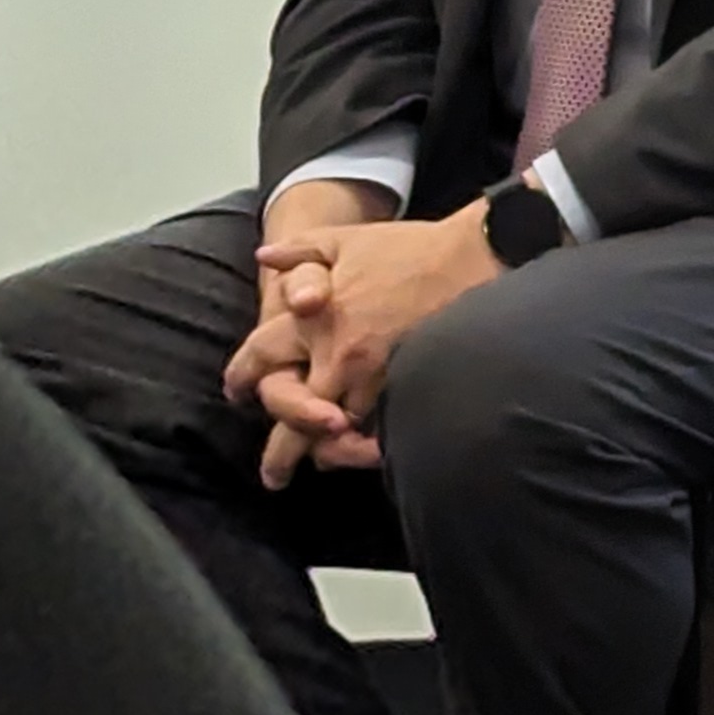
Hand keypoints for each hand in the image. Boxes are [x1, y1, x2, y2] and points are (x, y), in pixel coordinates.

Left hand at [249, 203, 503, 486]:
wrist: (476, 254)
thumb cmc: (409, 247)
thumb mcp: (344, 239)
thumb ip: (300, 251)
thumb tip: (264, 257)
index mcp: (313, 319)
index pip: (260, 357)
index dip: (242, 378)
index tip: (237, 394)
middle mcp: (338, 355)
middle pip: (293, 414)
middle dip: (281, 451)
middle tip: (274, 475)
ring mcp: (376, 377)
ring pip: (337, 431)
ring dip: (327, 448)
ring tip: (323, 464)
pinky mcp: (409, 386)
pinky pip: (379, 429)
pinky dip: (367, 444)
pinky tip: (364, 454)